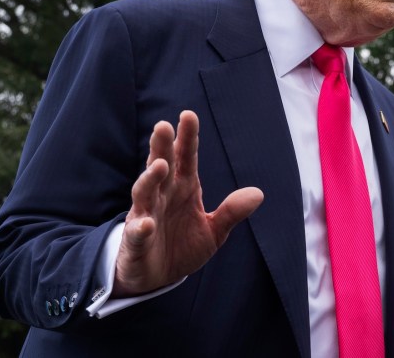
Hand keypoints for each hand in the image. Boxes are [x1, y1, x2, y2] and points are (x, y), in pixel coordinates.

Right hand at [113, 110, 263, 296]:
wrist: (157, 278)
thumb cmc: (183, 246)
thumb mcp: (214, 230)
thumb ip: (232, 211)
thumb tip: (258, 193)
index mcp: (183, 188)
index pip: (185, 159)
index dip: (187, 138)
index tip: (188, 115)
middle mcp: (162, 196)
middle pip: (161, 167)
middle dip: (161, 148)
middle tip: (163, 126)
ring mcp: (146, 216)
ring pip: (144, 193)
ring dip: (150, 179)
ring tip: (159, 165)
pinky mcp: (135, 241)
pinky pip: (136, 233)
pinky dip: (140, 228)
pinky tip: (146, 223)